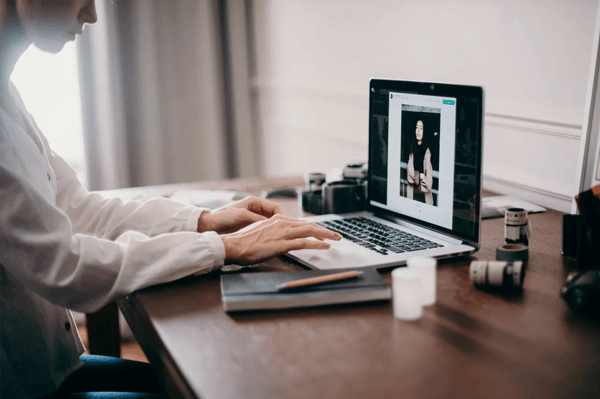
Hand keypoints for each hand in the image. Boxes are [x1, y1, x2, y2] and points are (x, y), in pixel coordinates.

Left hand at [197, 196, 282, 233]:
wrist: (210, 225)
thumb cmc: (223, 217)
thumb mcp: (242, 216)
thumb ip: (257, 218)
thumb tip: (271, 223)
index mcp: (254, 202)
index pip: (274, 207)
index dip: (281, 215)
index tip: (284, 224)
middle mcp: (255, 209)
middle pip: (273, 215)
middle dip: (279, 223)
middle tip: (284, 232)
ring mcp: (252, 218)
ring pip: (269, 223)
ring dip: (273, 228)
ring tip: (278, 236)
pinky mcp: (249, 226)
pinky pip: (262, 228)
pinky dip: (266, 233)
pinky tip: (268, 239)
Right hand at [221, 214, 342, 264]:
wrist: (235, 245)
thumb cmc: (244, 241)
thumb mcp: (261, 232)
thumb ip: (273, 232)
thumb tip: (279, 237)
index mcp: (277, 219)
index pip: (301, 223)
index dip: (314, 228)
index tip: (322, 233)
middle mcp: (282, 223)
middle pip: (309, 225)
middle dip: (325, 230)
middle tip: (336, 235)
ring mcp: (283, 233)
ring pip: (310, 231)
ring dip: (326, 235)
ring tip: (336, 238)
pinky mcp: (282, 244)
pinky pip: (304, 243)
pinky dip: (317, 244)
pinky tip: (326, 246)